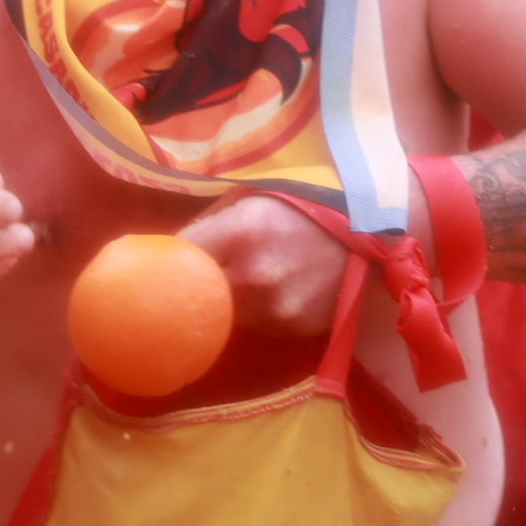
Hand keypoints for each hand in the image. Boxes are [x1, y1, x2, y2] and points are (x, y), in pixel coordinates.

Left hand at [179, 193, 349, 336]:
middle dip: (192, 288)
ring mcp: (275, 309)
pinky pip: (256, 325)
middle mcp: (253, 277)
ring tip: (240, 280)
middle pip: (197, 297)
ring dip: (224, 303)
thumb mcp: (248, 196)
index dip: (167, 262)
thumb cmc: (298, 203)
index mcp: (237, 233)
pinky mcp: (293, 329)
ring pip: (225, 317)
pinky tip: (271, 291)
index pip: (178, 260)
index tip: (161, 264)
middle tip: (191, 279)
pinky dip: (254, 312)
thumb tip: (169, 250)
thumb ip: (207, 224)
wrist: (365, 227)